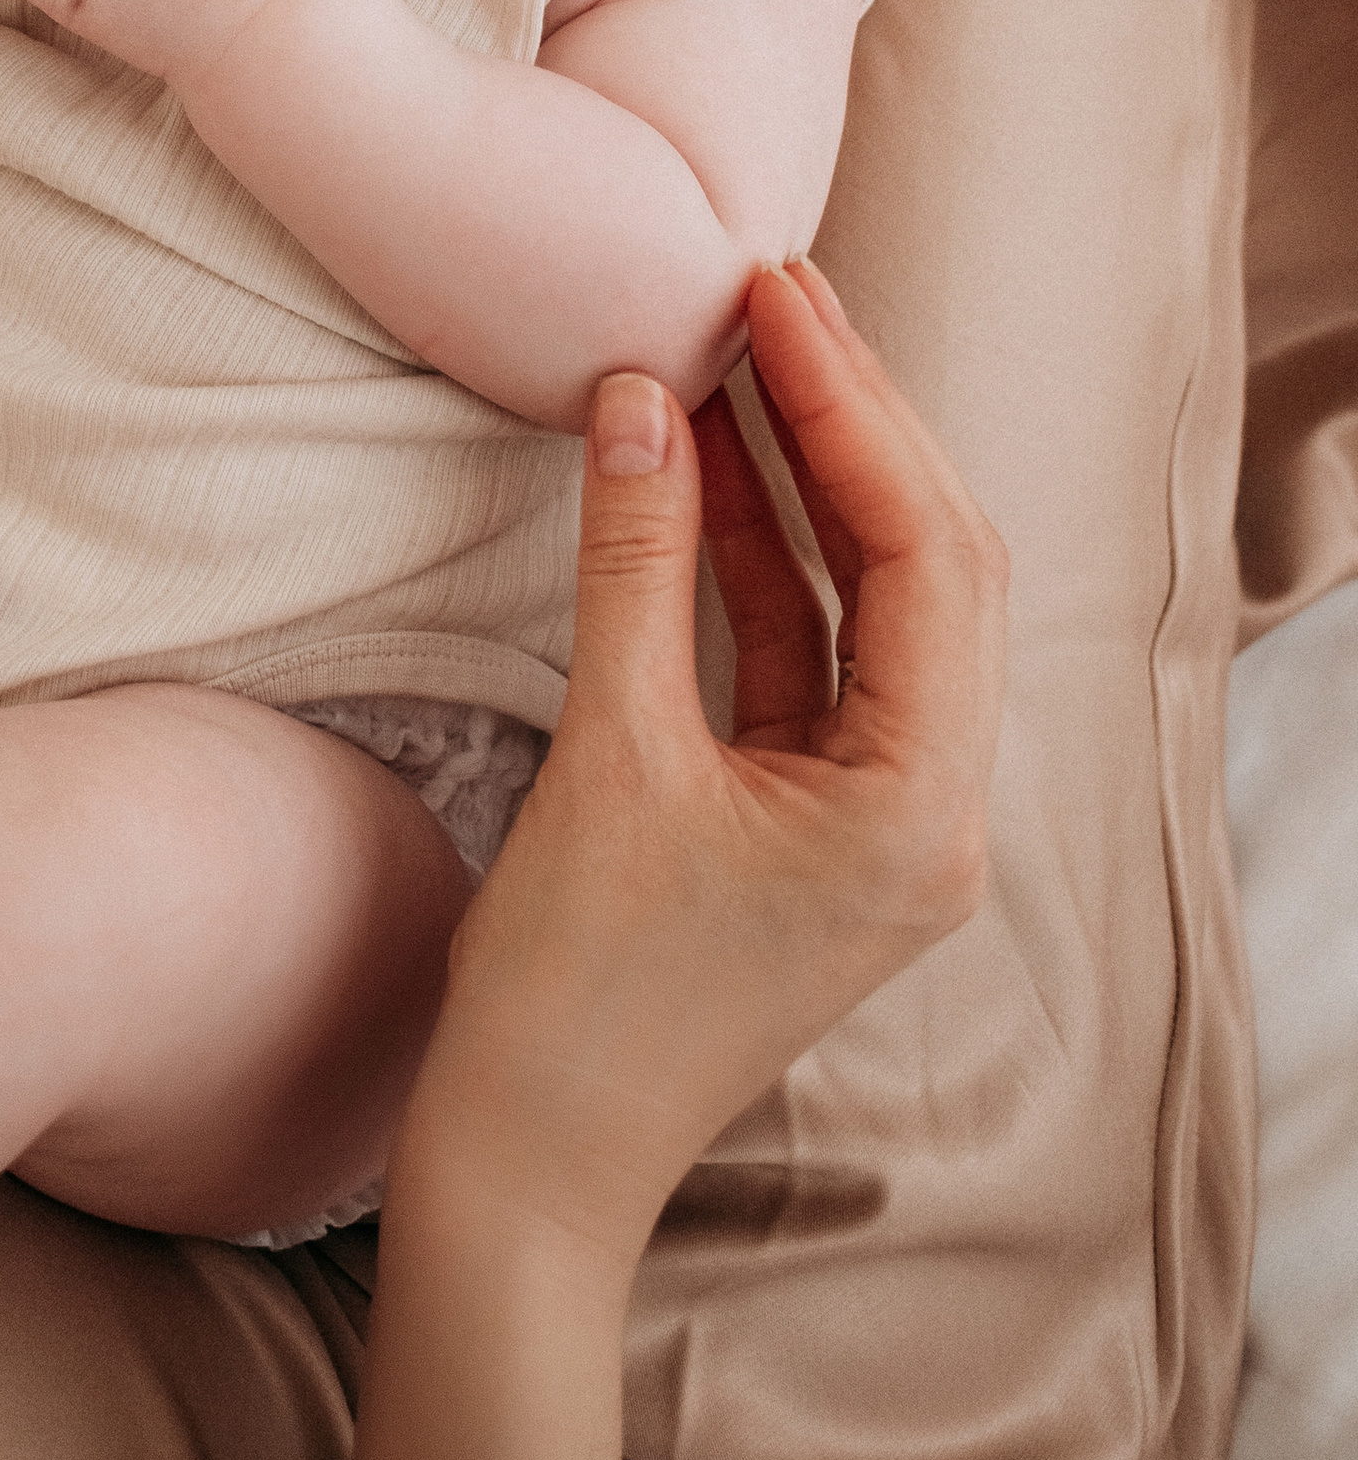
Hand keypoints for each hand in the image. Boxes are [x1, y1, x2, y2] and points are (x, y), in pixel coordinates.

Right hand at [421, 258, 1007, 1269]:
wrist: (529, 1167)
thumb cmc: (573, 999)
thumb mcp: (608, 755)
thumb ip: (633, 563)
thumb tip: (640, 396)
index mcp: (920, 810)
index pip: (927, 554)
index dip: (854, 407)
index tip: (776, 294)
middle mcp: (930, 813)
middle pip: (929, 565)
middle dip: (852, 421)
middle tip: (768, 292)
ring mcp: (874, 821)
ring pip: (871, 604)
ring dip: (800, 480)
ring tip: (729, 352)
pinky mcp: (806, 823)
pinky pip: (804, 657)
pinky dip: (756, 560)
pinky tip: (690, 469)